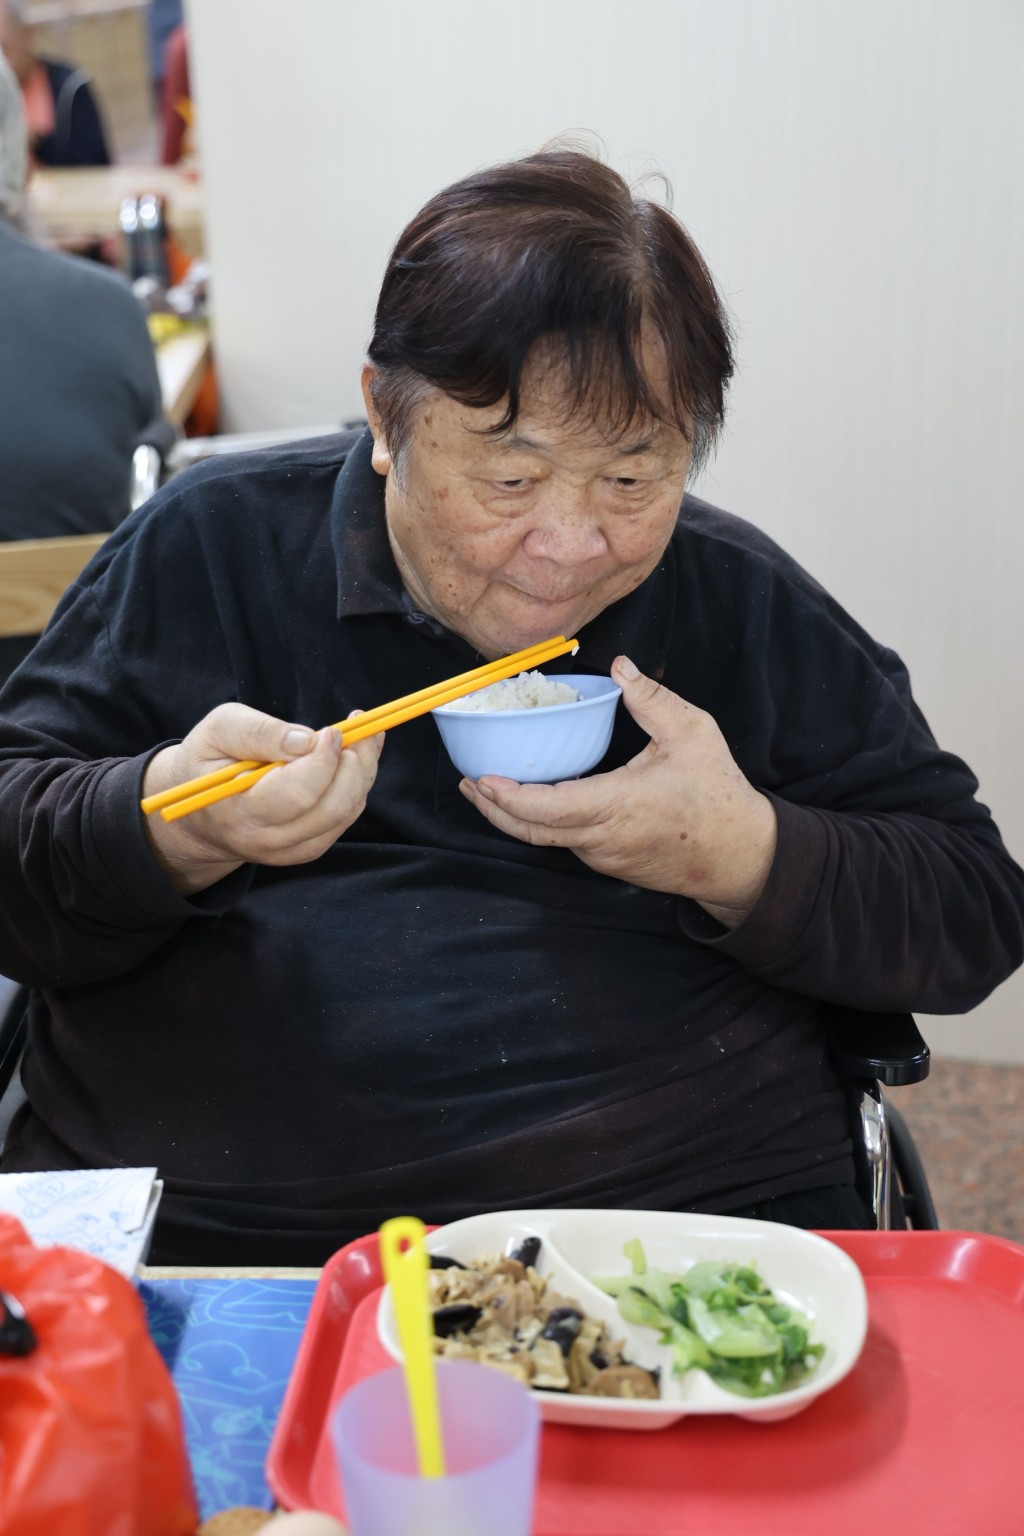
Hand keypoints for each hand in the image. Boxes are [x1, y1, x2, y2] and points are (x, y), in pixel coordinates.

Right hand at [141, 702, 382, 895]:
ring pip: (347, 811)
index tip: (331, 731)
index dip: (324, 760)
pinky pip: (347, 817)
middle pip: (333, 807)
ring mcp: (290, 850)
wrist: (198, 813)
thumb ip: (260, 732)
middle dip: (354, 764)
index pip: (298, 794)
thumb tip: (308, 740)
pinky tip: (354, 757)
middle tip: (354, 729)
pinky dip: (358, 784)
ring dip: (362, 771)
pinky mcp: (307, 849)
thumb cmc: (208, 762)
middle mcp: (267, 839)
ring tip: (358, 737)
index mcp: (239, 812)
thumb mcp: (219, 731)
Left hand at [459, 656, 776, 927]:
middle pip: (531, 830)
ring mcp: (603, 856)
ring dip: (516, 815)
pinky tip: (535, 798)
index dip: (506, 797)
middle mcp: (602, 838)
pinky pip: (566, 842)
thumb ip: (652, 699)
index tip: (480, 779)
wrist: (741, 857)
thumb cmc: (718, 796)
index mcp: (618, 806)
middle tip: (469, 782)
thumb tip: (620, 667)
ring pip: (546, 839)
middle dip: (493, 808)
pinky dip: (542, 822)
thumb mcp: (693, 734)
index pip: (546, 809)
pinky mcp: (609, 864)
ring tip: (491, 786)